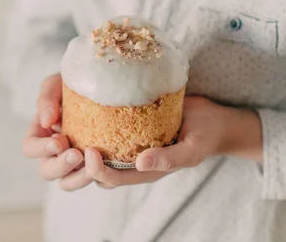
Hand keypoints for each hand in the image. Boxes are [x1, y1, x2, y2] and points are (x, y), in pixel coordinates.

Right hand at [22, 73, 92, 191]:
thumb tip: (46, 121)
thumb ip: (46, 99)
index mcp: (40, 133)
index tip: (58, 141)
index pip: (30, 148)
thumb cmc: (71, 84)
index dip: (40, 149)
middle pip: (47, 171)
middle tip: (77, 154)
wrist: (99, 84)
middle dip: (61, 166)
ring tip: (92, 165)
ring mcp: (73, 160)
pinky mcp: (93, 164)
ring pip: (68, 182)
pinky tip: (107, 164)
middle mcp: (53, 152)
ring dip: (78, 178)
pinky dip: (98, 176)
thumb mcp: (56, 84)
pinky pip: (92, 179)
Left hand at [85, 96, 261, 188]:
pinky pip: (109, 128)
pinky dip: (95, 123)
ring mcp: (132, 141)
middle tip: (70, 139)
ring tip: (70, 125)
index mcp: (146, 171)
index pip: (112, 178)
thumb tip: (140, 163)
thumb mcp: (192, 148)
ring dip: (83, 142)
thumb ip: (169, 159)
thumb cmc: (205, 135)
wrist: (215, 119)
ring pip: (100, 149)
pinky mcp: (132, 124)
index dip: (96, 170)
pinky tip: (86, 106)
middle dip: (81, 160)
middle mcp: (134, 158)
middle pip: (98, 167)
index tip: (90, 151)